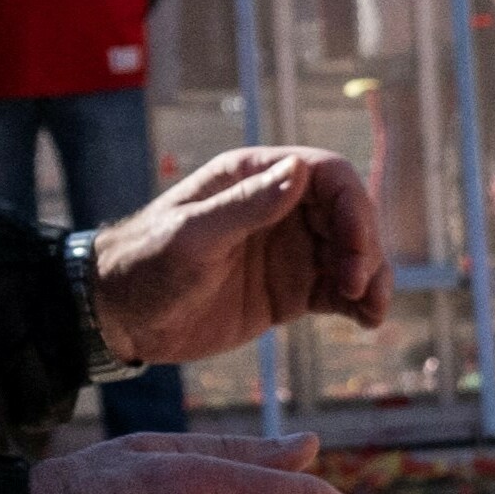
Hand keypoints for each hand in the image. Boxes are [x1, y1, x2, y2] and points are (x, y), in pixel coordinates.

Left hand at [89, 147, 393, 364]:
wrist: (120, 317)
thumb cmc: (144, 266)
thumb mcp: (192, 236)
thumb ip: (246, 206)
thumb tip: (299, 172)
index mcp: (254, 178)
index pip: (328, 175)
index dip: (354, 206)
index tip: (356, 249)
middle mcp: (280, 208)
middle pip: (351, 215)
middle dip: (366, 249)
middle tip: (357, 288)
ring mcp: (291, 250)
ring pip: (355, 255)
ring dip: (374, 278)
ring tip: (371, 311)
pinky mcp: (294, 289)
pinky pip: (342, 290)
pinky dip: (362, 303)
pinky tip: (366, 321)